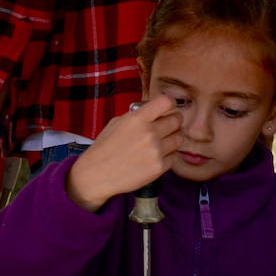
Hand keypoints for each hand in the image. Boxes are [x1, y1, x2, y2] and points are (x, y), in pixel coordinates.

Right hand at [66, 95, 180, 210]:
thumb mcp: (116, 123)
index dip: (170, 104)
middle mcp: (149, 133)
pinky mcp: (159, 167)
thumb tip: (155, 113)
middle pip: (177, 120)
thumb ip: (137, 116)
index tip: (168, 108)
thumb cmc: (104, 148)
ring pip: (179, 139)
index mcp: (137, 119)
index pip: (166, 102)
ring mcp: (156, 151)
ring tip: (160, 143)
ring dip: (172, 139)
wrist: (97, 173)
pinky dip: (167, 156)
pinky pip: (173, 157)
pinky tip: (154, 157)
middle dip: (173, 122)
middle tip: (166, 127)